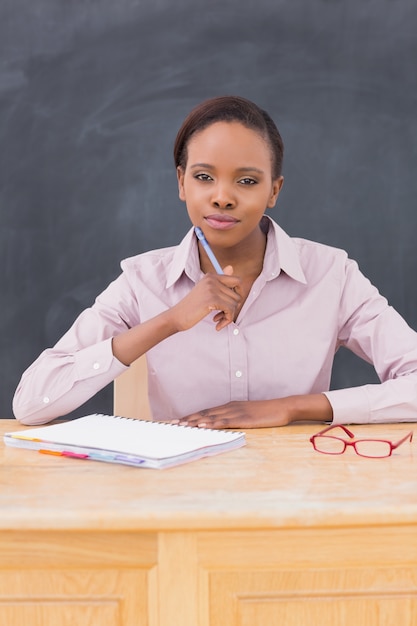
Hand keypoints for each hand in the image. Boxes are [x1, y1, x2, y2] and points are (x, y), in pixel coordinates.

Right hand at [170, 265, 241, 331]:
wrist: (177, 316)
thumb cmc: (191, 307)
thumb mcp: (206, 292)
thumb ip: (220, 282)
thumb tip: (231, 267)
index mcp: (211, 276)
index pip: (237, 280)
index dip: (238, 294)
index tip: (230, 304)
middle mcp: (212, 279)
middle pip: (237, 294)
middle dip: (233, 307)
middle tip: (223, 315)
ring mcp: (212, 289)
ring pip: (235, 304)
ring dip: (228, 315)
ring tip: (218, 319)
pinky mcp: (212, 300)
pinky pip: (230, 311)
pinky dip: (226, 320)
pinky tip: (217, 325)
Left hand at [177, 400, 291, 428]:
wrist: (282, 407)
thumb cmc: (266, 412)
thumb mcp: (247, 414)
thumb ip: (235, 418)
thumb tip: (222, 425)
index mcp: (229, 406)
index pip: (205, 411)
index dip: (190, 416)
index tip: (177, 421)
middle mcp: (229, 407)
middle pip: (203, 414)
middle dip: (187, 419)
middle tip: (171, 425)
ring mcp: (235, 412)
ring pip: (210, 417)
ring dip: (194, 422)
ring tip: (181, 426)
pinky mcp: (243, 418)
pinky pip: (224, 421)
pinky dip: (211, 423)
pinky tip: (202, 425)